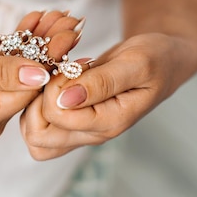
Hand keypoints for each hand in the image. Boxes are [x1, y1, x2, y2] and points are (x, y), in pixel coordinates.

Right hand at [0, 10, 82, 141]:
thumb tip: (41, 75)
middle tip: (72, 21)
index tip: (69, 35)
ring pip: (24, 69)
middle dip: (51, 49)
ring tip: (59, 15)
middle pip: (31, 81)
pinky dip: (22, 41)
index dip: (51, 63)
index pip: (27, 92)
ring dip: (40, 40)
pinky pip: (11, 62)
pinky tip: (38, 19)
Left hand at [20, 32, 196, 159]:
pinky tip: (54, 77)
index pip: (57, 116)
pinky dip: (36, 101)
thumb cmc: (155, 59)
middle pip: (38, 138)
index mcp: (109, 123)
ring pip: (34, 135)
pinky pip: (40, 124)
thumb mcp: (136, 63)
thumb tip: (65, 99)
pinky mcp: (73, 121)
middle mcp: (92, 134)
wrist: (163, 60)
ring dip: (33, 103)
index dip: (54, 87)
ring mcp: (81, 130)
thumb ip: (102, 83)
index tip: (72, 64)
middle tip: (55, 74)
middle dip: (35, 101)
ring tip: (54, 76)